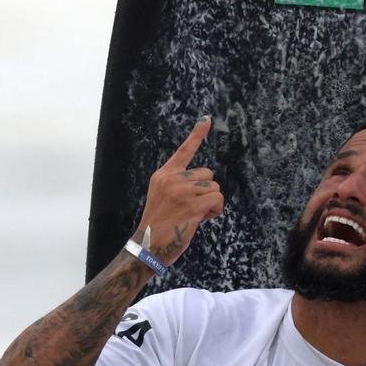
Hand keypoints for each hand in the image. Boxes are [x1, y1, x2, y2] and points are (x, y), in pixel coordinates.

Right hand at [133, 116, 224, 266]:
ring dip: (211, 203)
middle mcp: (172, 180)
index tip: (207, 119)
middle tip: (192, 207)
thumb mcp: (163, 197)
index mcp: (163, 175)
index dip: (197, 135)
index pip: (184, 151)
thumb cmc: (158, 225)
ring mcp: (182, 192)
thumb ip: (178, 185)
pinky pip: (217, 200)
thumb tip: (204, 184)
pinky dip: (215, 211)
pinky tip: (203, 219)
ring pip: (215, 188)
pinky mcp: (192, 206)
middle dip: (206, 191)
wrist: (147, 246)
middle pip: (208, 174)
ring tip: (194, 215)